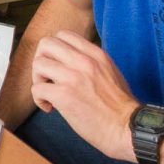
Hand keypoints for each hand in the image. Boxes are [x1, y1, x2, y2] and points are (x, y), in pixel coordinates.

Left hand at [31, 31, 138, 161]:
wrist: (127, 128)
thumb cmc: (119, 107)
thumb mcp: (110, 72)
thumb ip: (91, 62)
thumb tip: (68, 62)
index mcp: (96, 54)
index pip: (64, 35)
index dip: (54, 49)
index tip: (57, 64)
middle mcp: (83, 61)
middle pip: (46, 43)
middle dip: (41, 59)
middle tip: (47, 77)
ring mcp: (72, 77)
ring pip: (38, 63)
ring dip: (38, 80)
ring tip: (48, 93)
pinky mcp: (64, 95)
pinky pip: (37, 89)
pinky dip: (39, 99)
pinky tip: (50, 107)